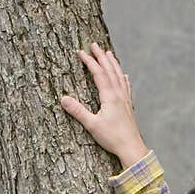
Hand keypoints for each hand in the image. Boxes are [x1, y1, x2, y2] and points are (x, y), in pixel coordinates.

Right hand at [60, 42, 149, 169]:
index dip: (90, 62)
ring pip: (119, 76)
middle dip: (101, 57)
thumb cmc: (112, 138)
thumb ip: (78, 111)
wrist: (131, 148)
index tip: (81, 52)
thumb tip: (63, 99)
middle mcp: (119, 95)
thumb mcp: (92, 125)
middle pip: (110, 70)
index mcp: (109, 97)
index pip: (99, 74)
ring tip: (109, 53)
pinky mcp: (128, 107)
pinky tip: (124, 75)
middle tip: (94, 45)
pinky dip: (123, 78)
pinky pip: (126, 87)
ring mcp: (125, 100)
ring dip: (113, 63)